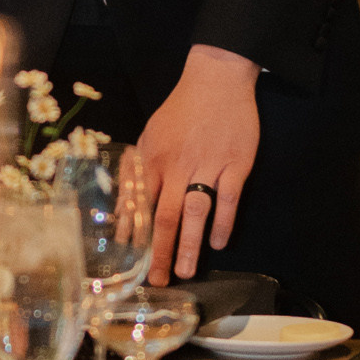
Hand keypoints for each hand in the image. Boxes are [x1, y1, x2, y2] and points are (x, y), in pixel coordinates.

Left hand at [138, 45, 259, 282]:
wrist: (216, 79)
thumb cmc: (180, 110)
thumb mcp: (150, 135)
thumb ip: (139, 169)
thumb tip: (124, 204)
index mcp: (153, 159)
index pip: (140, 204)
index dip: (134, 235)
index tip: (129, 262)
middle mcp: (177, 166)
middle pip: (165, 216)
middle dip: (160, 252)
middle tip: (158, 280)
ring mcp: (208, 165)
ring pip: (196, 212)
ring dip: (190, 245)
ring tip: (186, 271)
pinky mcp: (235, 164)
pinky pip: (228, 199)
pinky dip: (224, 223)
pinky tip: (219, 243)